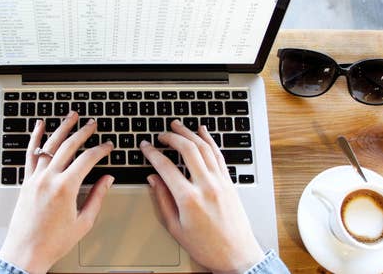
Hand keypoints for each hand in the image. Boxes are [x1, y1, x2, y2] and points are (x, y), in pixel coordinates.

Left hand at [0, 112, 113, 273]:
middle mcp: (49, 179)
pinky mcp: (26, 181)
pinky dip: (35, 138)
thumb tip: (107, 180)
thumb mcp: (83, 222)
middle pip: (69, 146)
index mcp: (66, 188)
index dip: (101, 150)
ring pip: (50, 145)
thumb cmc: (53, 242)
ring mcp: (35, 178)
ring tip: (71, 116)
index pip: (87, 159)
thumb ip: (97, 197)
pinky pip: (31, 154)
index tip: (108, 146)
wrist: (26, 252)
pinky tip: (40, 126)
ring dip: (62, 128)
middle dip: (83, 132)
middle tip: (93, 124)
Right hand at [140, 120, 264, 273]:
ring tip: (178, 126)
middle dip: (172, 137)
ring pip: (205, 148)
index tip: (145, 147)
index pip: (165, 167)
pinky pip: (218, 155)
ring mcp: (221, 182)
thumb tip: (153, 179)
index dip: (152, 153)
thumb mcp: (175, 228)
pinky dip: (210, 140)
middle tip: (161, 135)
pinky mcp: (229, 183)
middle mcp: (206, 186)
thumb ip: (162, 200)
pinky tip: (203, 132)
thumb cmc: (206, 247)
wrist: (236, 255)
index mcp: (189, 199)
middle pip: (188, 150)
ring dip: (190, 133)